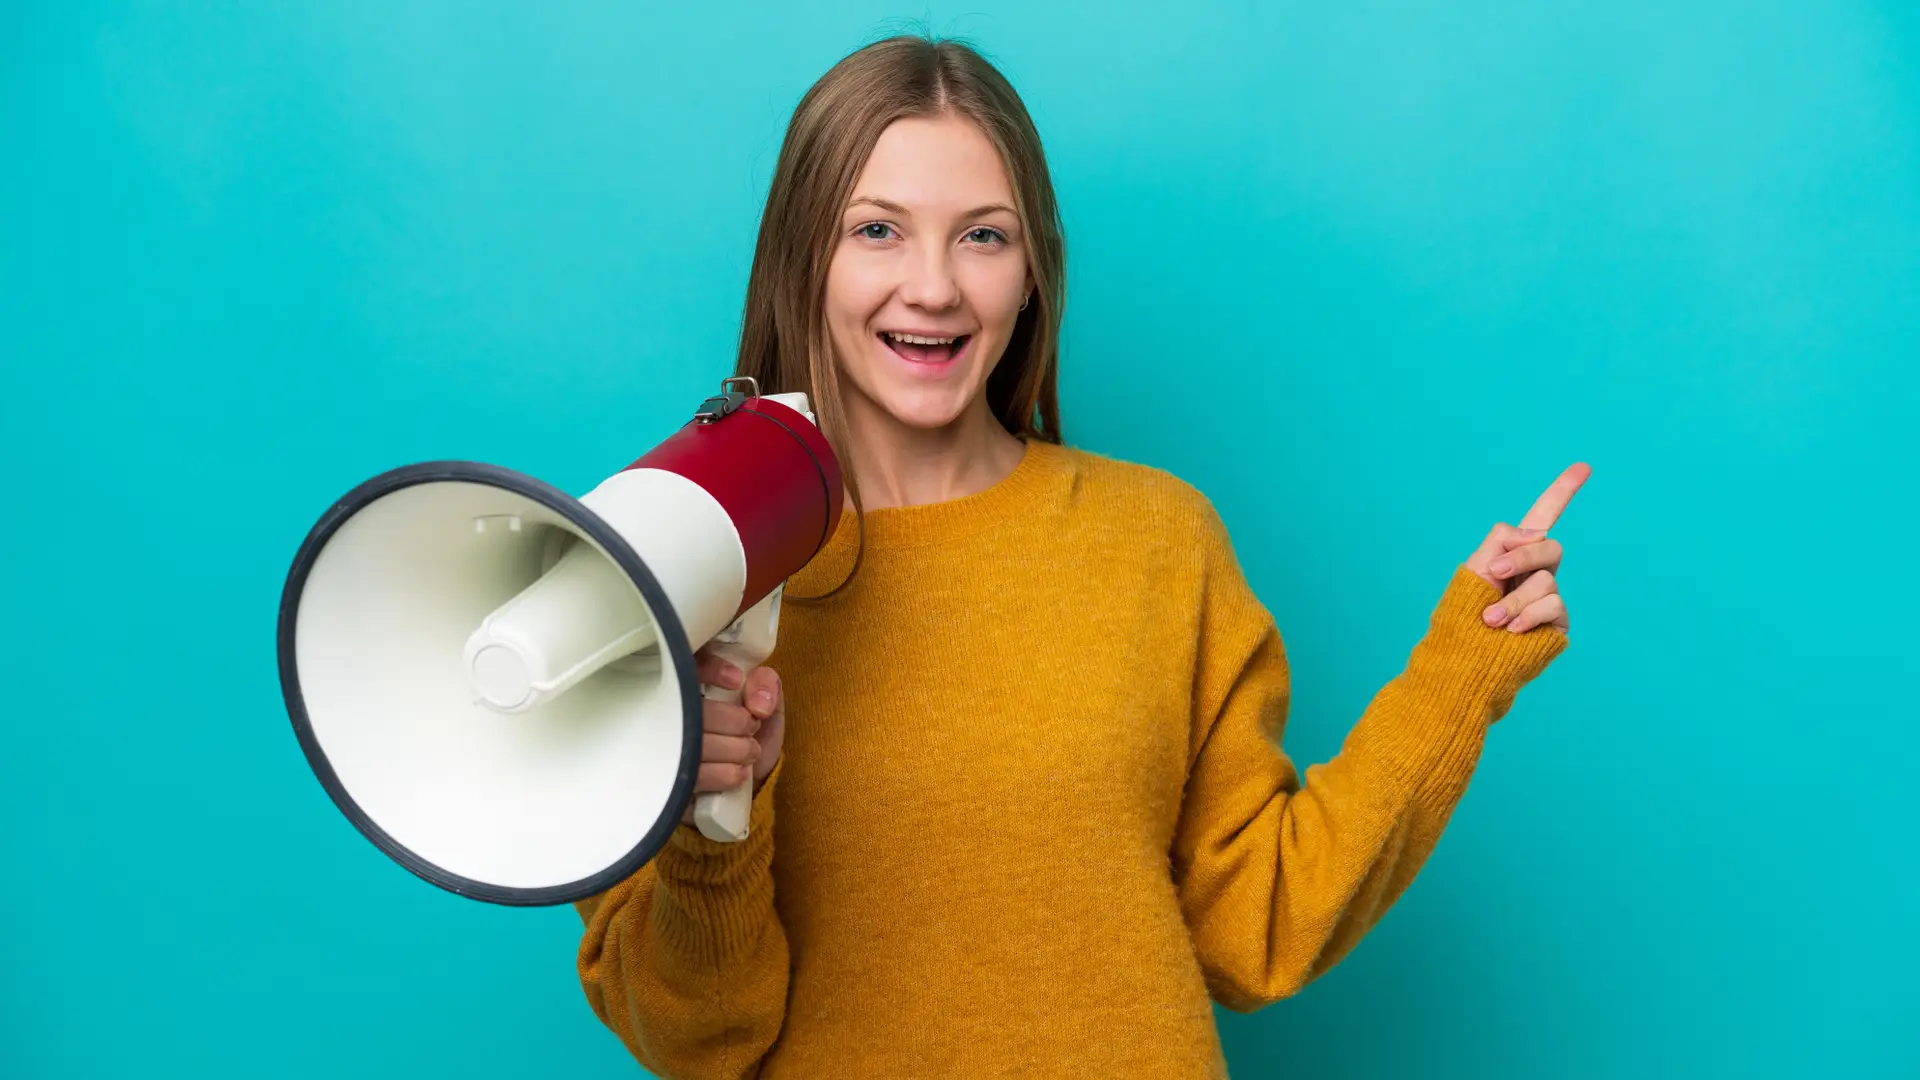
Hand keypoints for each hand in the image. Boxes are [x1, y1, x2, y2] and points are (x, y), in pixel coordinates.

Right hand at [679, 647, 786, 824]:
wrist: (746, 788)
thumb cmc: (748, 737)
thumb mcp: (766, 706)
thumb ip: (766, 687)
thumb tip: (758, 701)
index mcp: (691, 685)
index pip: (687, 666)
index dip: (711, 670)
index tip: (736, 682)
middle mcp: (669, 712)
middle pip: (694, 709)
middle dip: (736, 721)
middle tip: (751, 728)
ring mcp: (663, 747)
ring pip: (696, 742)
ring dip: (736, 749)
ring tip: (749, 752)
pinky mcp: (667, 780)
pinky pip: (694, 774)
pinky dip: (724, 773)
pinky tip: (738, 772)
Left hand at [1463, 463, 1590, 633]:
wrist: (1464, 657)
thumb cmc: (1463, 615)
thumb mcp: (1474, 569)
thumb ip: (1501, 541)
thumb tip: (1533, 536)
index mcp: (1516, 553)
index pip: (1543, 516)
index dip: (1563, 491)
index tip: (1584, 466)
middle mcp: (1538, 572)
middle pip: (1547, 546)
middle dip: (1521, 558)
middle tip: (1494, 573)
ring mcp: (1549, 597)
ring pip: (1546, 581)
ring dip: (1513, 600)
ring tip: (1490, 619)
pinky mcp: (1557, 623)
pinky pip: (1553, 606)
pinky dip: (1528, 615)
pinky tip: (1510, 630)